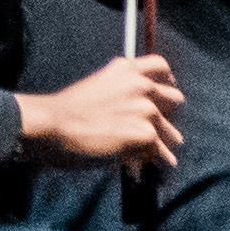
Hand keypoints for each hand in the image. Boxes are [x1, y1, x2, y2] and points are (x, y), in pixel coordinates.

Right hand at [14, 50, 184, 167]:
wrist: (57, 123)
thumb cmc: (70, 108)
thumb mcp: (98, 84)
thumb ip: (121, 88)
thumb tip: (138, 107)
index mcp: (126, 69)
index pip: (160, 65)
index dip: (167, 79)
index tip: (168, 87)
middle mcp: (140, 85)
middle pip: (173, 98)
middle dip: (169, 114)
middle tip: (163, 126)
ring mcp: (145, 108)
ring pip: (168, 129)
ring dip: (166, 141)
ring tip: (167, 153)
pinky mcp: (145, 132)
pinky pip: (159, 150)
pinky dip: (158, 159)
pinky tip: (157, 165)